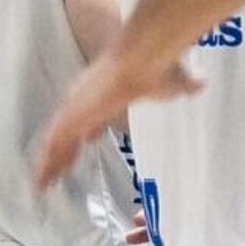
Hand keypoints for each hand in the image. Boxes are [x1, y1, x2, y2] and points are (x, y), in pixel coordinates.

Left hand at [32, 38, 200, 190]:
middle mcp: (85, 97)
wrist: (144, 59)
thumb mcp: (176, 82)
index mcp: (106, 89)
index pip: (91, 116)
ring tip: (43, 186)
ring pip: (56, 142)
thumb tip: (202, 83)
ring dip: (50, 163)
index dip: (87, 131)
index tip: (87, 141)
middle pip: (68, 131)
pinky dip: (46, 165)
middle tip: (57, 172)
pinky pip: (52, 147)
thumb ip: (186, 85)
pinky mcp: (70, 118)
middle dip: (63, 152)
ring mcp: (75, 107)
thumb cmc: (159, 68)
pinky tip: (42, 182)